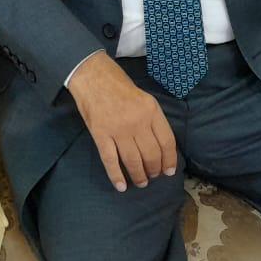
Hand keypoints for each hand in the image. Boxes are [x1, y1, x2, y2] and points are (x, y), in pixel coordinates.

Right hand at [67, 51, 176, 191]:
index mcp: (151, 110)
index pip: (167, 142)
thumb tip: (158, 144)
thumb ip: (152, 118)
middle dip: (154, 170)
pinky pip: (110, 161)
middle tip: (152, 176)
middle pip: (151, 155)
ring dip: (139, 176)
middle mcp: (137, 122)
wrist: (91, 74)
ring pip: (133, 161)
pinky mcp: (100, 134)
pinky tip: (121, 186)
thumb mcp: (143, 97)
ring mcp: (118, 129)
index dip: (170, 160)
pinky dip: (116, 176)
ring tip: (141, 182)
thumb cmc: (118, 83)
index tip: (169, 171)